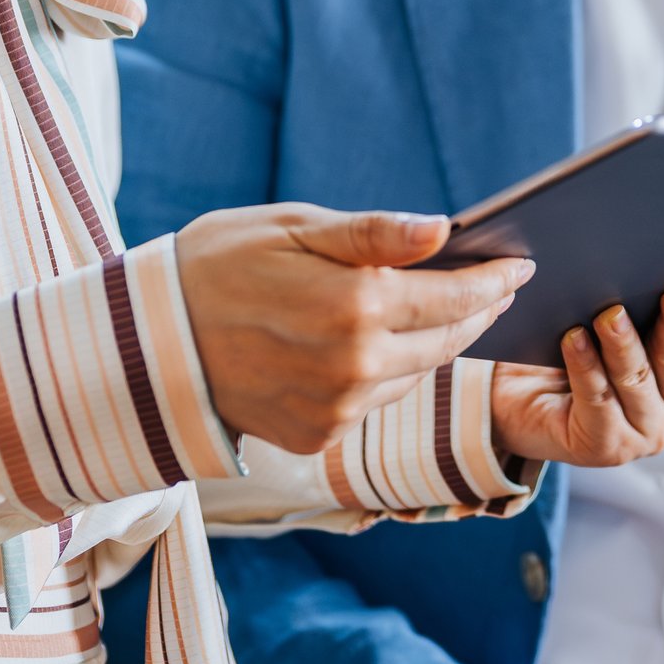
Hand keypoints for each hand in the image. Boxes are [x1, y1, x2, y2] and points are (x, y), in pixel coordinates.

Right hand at [174, 204, 530, 454]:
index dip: (493, 282)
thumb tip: (443, 229)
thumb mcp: (292, 227)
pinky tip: (387, 346)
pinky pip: (375, 402)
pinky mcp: (316, 436)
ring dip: (438, 345)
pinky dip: (390, 373)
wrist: (144, 342)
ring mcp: (336, 409)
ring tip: (452, 313)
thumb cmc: (217, 264)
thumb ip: (374, 234)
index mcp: (354, 306)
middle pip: (446, 342)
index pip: (454, 297)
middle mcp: (354, 367)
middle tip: (498, 289)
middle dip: (477, 313)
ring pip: (415, 375)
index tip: (519, 267)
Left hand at [490, 270, 663, 467]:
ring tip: (610, 315)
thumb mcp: (616, 316)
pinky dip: (586, 367)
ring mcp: (645, 430)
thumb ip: (638, 295)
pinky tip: (573, 339)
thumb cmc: (574, 347)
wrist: (518, 396)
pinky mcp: (605, 446)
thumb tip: (648, 250)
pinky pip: (597, 400)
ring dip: (625, 345)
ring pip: (638, 379)